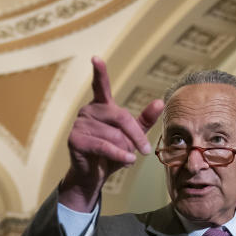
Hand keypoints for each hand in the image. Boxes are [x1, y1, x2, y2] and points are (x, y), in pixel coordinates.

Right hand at [59, 57, 162, 211]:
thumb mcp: (131, 135)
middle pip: (121, 117)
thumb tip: (160, 101)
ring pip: (113, 134)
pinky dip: (119, 155)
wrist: (93, 176)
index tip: (96, 58)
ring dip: (125, 148)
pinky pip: (104, 146)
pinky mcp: (75, 140)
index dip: (99, 72)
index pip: (100, 85)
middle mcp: (88, 111)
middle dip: (136, 135)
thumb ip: (144, 119)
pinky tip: (127, 160)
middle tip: (146, 150)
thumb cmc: (112, 153)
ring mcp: (79, 124)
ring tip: (125, 156)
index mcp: (101, 106)